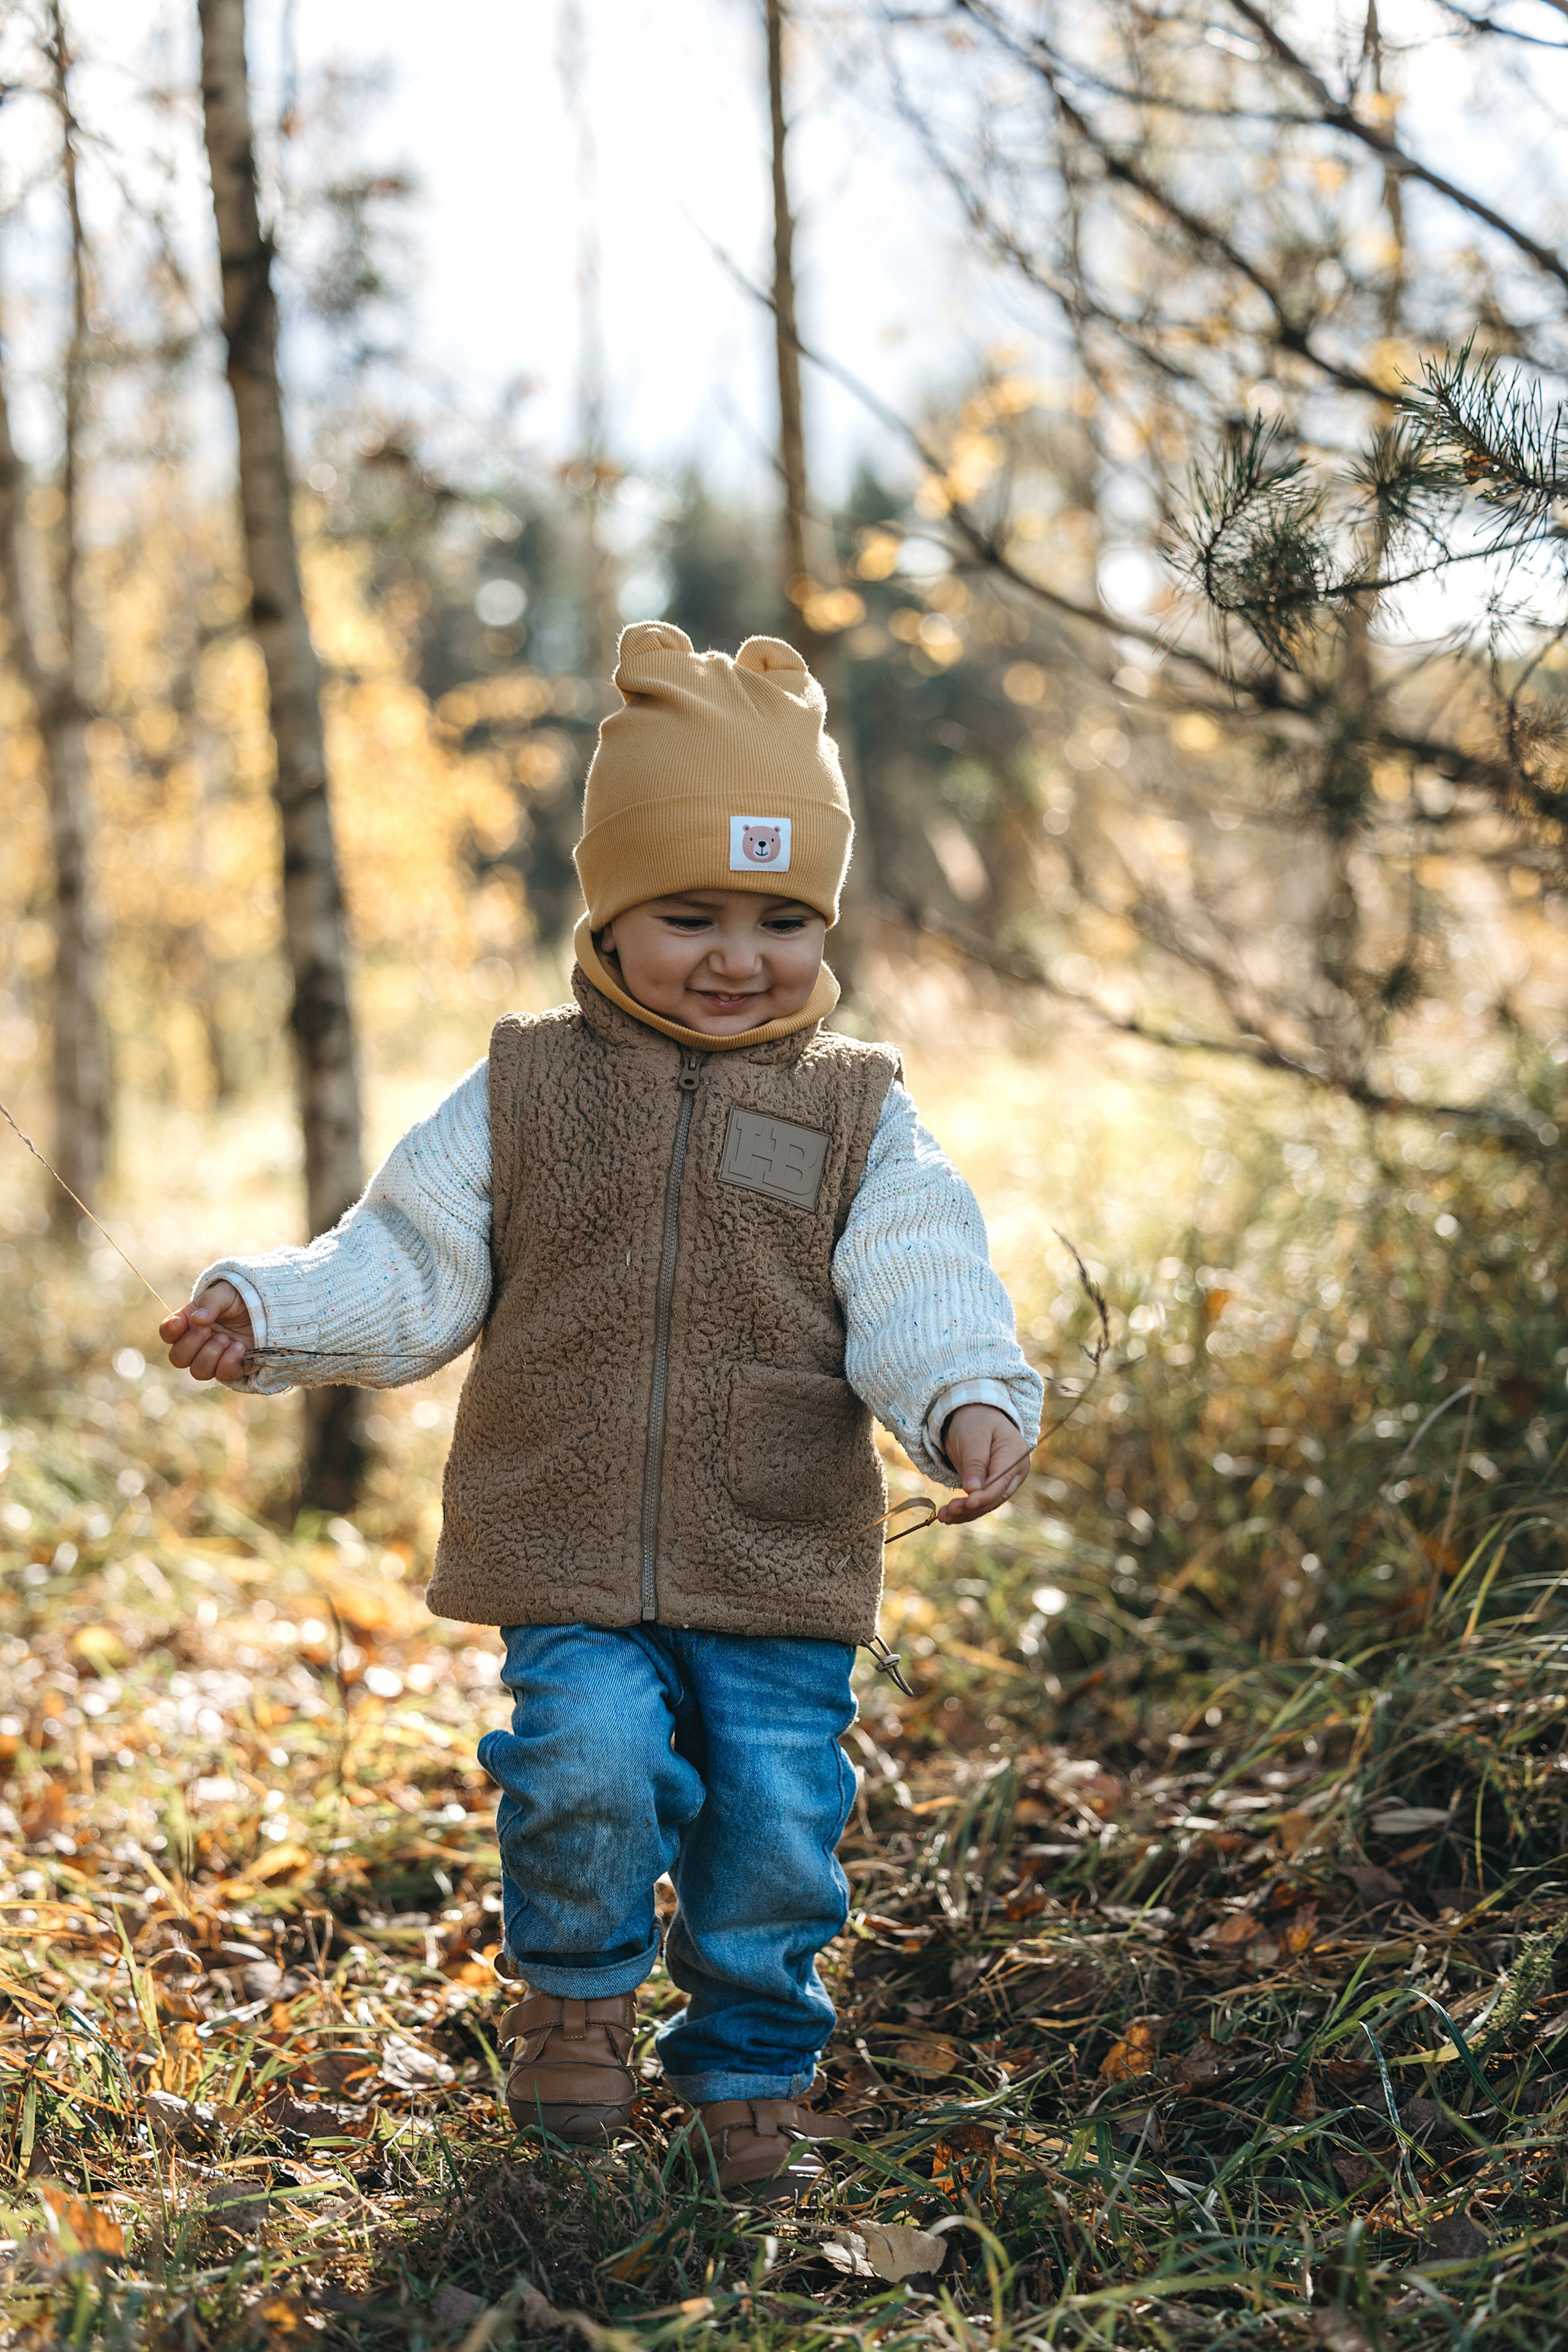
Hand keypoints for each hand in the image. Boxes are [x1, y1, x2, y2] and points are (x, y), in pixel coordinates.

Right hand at [159, 1281, 254, 1385]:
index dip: (169, 1332)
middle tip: (208, 1330)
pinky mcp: (234, 1367)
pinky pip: (224, 1375)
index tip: (179, 1324)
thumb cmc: (241, 1297)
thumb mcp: (224, 1293)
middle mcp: (198, 1343)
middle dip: (191, 1345)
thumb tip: (198, 1320)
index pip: (168, 1333)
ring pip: (199, 1371)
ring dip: (211, 1354)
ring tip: (227, 1339)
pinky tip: (239, 1348)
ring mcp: (215, 1358)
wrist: (268, 1307)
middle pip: (178, 1359)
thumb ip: (209, 1303)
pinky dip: (229, 1362)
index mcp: (190, 1323)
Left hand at [937, 1403, 1030, 1524]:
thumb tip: (974, 1491)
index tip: (967, 1502)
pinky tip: (948, 1516)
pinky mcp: (992, 1488)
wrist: (976, 1414)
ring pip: (987, 1504)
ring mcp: (1005, 1481)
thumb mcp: (973, 1437)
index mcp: (1015, 1454)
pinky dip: (964, 1510)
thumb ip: (975, 1463)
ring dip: (965, 1513)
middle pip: (995, 1497)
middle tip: (948, 1511)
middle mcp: (1015, 1472)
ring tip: (943, 1517)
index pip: (1001, 1482)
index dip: (984, 1495)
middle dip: (971, 1507)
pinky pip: (980, 1502)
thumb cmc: (976, 1421)